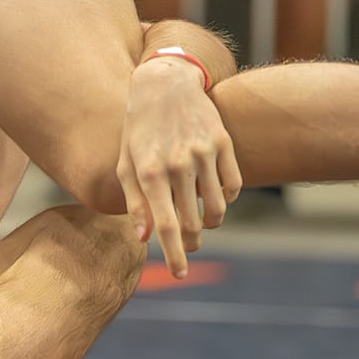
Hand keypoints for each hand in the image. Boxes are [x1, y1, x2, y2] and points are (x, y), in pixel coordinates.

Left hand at [117, 58, 241, 276]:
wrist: (163, 84)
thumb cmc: (138, 130)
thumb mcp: (126, 164)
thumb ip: (134, 202)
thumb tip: (143, 238)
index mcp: (149, 172)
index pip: (166, 225)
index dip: (174, 254)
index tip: (180, 274)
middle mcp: (177, 164)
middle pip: (194, 223)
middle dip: (191, 243)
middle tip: (187, 247)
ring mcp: (203, 152)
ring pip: (217, 208)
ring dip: (209, 223)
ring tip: (199, 223)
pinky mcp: (223, 142)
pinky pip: (233, 186)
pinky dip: (224, 200)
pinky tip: (212, 198)